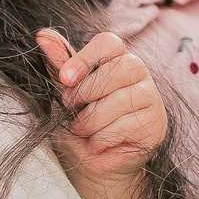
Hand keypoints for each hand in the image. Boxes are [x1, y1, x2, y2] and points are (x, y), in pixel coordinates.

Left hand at [37, 29, 166, 180]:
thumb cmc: (80, 122)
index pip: (110, 42)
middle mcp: (140, 73)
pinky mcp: (156, 125)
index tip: (65, 78)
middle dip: (87, 91)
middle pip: (121, 67)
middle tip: (71, 106)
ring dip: (91, 120)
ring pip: (120, 100)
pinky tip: (98, 143)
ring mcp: (152, 98)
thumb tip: (43, 35)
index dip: (86, 57)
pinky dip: (103, 137)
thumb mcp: (67, 92)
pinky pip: (125, 125)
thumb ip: (61, 64)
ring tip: (82, 129)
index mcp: (117, 58)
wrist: (91, 163)